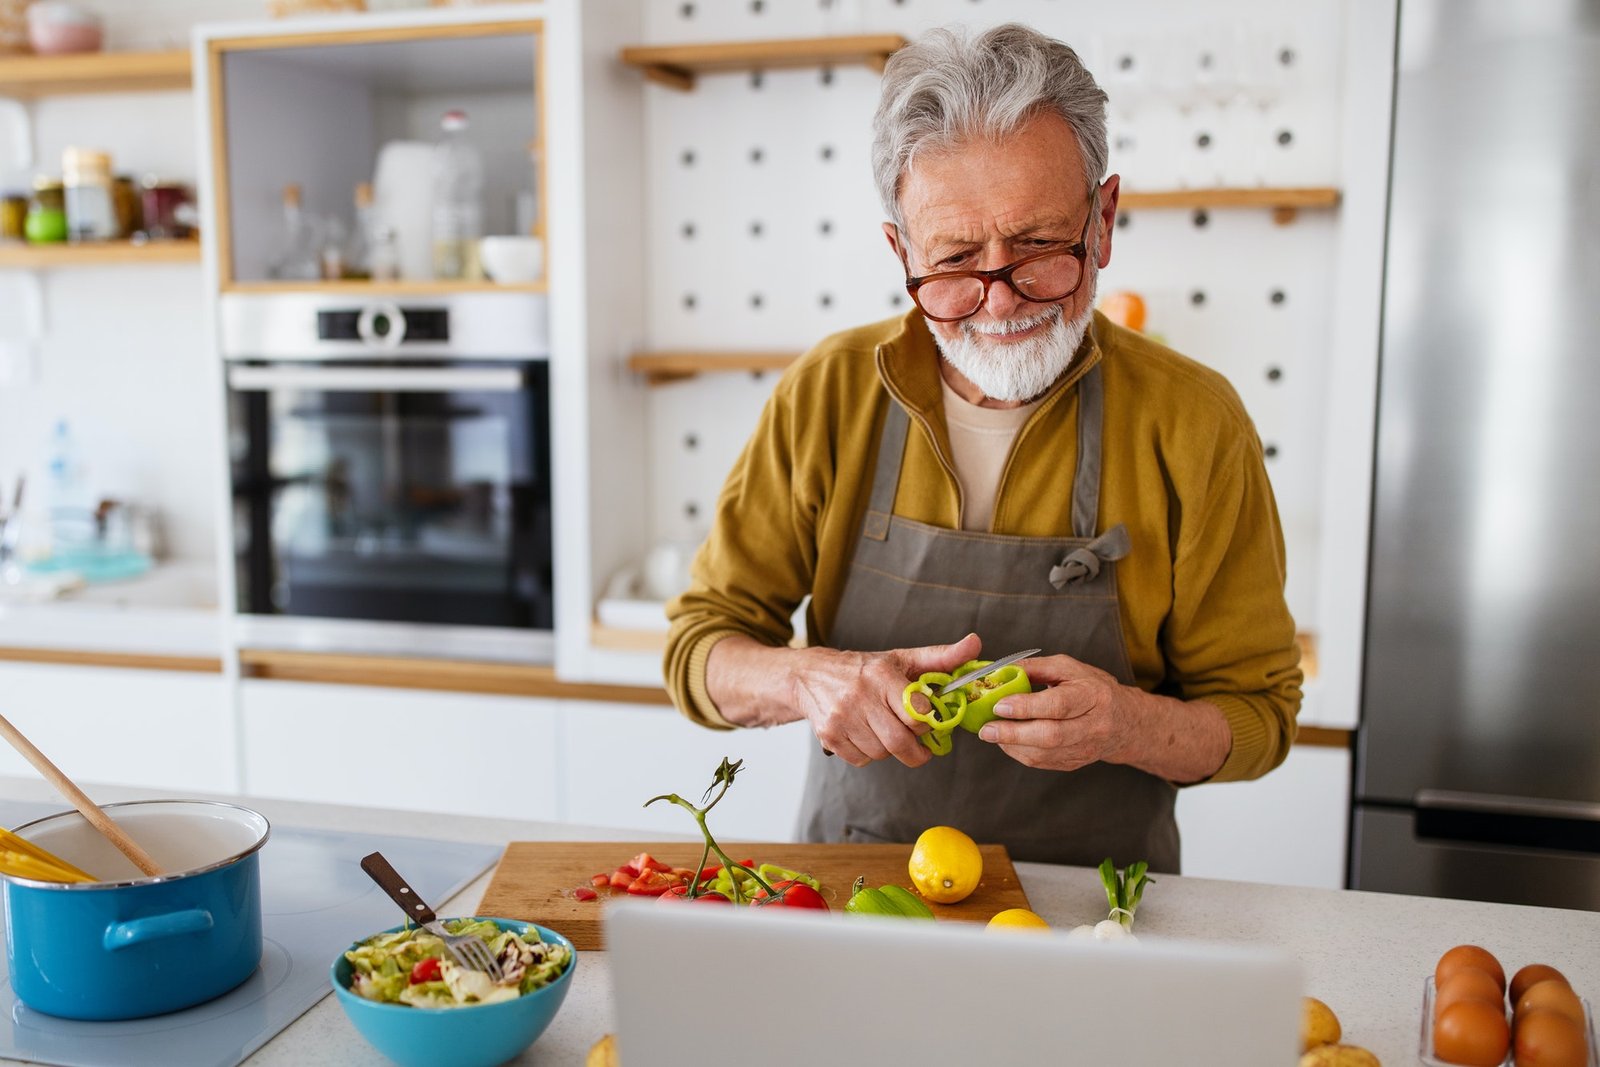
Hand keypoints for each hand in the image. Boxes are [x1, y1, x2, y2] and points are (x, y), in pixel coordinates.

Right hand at [791, 633, 981, 767]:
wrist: (811, 675)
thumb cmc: (864, 668)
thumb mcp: (902, 659)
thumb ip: (941, 657)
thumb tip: (975, 644)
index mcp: (881, 675)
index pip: (917, 713)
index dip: (927, 723)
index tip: (928, 722)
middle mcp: (859, 696)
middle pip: (899, 741)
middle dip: (915, 751)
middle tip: (919, 748)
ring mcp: (841, 718)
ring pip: (881, 753)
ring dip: (889, 750)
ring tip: (885, 731)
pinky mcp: (829, 735)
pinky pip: (861, 760)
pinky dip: (868, 755)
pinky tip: (865, 735)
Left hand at [975, 653, 1131, 771]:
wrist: (1123, 721)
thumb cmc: (1091, 687)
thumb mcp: (1068, 668)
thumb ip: (1035, 667)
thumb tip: (1000, 670)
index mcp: (1093, 696)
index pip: (1058, 705)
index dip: (1027, 707)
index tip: (1000, 705)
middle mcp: (1093, 725)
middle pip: (1051, 735)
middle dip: (1013, 733)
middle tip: (986, 729)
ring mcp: (1085, 748)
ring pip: (1044, 753)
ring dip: (1013, 745)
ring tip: (991, 734)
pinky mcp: (1075, 763)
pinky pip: (1043, 762)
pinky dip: (1020, 752)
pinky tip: (1007, 741)